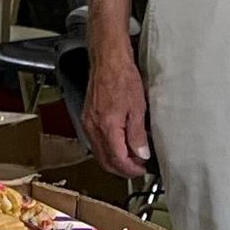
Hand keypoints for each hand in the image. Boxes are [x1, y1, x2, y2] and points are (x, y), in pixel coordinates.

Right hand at [84, 47, 152, 178]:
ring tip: (131, 158)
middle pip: (105, 161)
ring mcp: (88, 123)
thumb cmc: (123, 77)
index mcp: (107, 127)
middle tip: (138, 168)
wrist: (108, 60)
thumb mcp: (138, 108)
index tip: (142, 170)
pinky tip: (119, 145)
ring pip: (99, 153)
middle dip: (122, 169)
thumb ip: (138, 135)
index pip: (118, 160)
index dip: (131, 169)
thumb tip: (141, 154)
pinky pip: (95, 142)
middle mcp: (93, 128)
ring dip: (114, 160)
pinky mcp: (87, 118)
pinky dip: (107, 149)